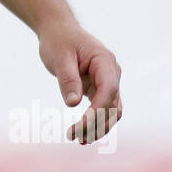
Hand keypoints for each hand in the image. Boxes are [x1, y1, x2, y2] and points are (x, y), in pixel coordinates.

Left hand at [37, 19, 122, 143]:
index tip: (82, 125)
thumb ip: (67, 79)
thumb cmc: (59, 41)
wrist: (59, 31)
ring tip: (79, 140)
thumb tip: (72, 104)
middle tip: (75, 137)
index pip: (108, 89)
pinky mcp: (100, 88)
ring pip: (111, 111)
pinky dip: (95, 122)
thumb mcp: (59, 58)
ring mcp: (108, 81)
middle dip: (97, 124)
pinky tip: (82, 133)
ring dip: (98, 127)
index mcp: (104, 61)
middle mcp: (112, 72)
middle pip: (113, 104)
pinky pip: (103, 109)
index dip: (97, 110)